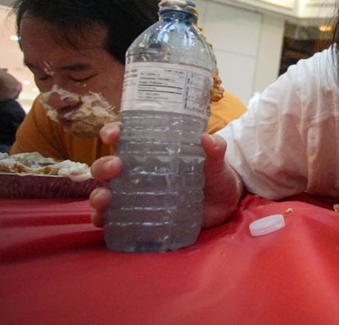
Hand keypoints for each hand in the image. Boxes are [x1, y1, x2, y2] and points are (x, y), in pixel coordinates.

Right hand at [89, 124, 242, 228]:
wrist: (225, 205)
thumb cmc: (215, 176)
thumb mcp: (217, 162)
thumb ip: (215, 150)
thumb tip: (208, 139)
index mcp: (153, 151)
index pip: (126, 137)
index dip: (113, 132)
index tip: (111, 135)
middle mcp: (139, 172)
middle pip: (109, 166)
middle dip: (103, 166)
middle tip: (115, 168)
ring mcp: (137, 195)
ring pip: (106, 192)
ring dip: (98, 195)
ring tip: (104, 199)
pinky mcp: (141, 216)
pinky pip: (115, 218)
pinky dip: (105, 219)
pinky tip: (105, 221)